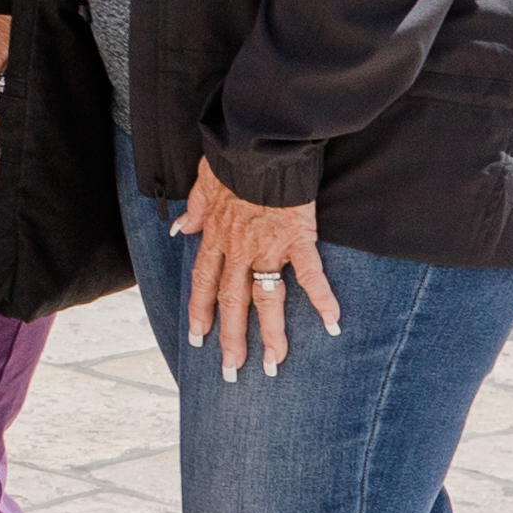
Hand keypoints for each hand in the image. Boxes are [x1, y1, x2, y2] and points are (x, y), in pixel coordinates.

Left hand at [179, 175, 339, 379]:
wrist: (260, 141)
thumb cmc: (233, 158)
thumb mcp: (203, 182)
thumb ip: (195, 209)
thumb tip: (180, 227)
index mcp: (216, 235)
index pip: (204, 281)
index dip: (200, 311)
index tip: (199, 339)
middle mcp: (238, 248)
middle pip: (232, 302)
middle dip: (231, 339)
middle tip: (232, 371)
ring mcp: (268, 246)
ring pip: (266, 299)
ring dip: (270, 334)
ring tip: (274, 364)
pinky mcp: (297, 238)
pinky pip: (310, 274)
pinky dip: (322, 298)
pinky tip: (333, 322)